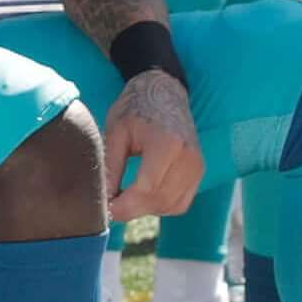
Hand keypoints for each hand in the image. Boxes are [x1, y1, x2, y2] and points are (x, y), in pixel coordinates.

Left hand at [101, 68, 201, 221]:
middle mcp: (188, 157)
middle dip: (132, 210)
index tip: (104, 208)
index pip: (145, 189)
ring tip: (125, 197)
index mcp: (167, 143)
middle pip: (159, 200)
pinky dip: (161, 206)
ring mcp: (197, 166)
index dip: (123, 205)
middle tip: (110, 206)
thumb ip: (110, 167)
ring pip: (171, 206)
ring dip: (146, 209)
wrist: (164, 91)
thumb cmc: (136, 108)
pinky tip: (143, 194)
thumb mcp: (116, 133)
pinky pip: (181, 203)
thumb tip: (102, 201)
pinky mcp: (199, 172)